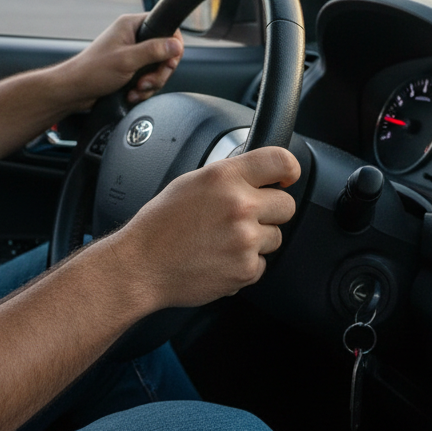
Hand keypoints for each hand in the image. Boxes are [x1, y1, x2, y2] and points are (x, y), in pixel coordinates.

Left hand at [59, 13, 182, 110]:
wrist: (75, 91)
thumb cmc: (93, 71)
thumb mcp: (127, 60)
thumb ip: (153, 51)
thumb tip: (176, 45)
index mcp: (131, 25)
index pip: (164, 25)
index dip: (172, 45)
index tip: (169, 61)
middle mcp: (133, 36)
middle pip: (164, 51)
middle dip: (159, 71)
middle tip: (148, 81)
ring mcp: (132, 53)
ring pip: (157, 68)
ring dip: (150, 83)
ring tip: (136, 89)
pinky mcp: (130, 69)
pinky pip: (148, 78)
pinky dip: (143, 89)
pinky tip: (131, 94)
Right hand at [108, 146, 300, 309]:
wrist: (143, 264)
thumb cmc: (161, 224)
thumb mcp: (191, 182)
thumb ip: (229, 176)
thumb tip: (256, 176)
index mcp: (225, 177)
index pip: (281, 161)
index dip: (289, 169)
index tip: (286, 177)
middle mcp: (239, 205)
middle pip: (287, 204)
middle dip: (270, 210)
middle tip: (245, 216)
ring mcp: (245, 240)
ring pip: (275, 236)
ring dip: (257, 239)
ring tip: (224, 239)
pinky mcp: (246, 269)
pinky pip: (262, 263)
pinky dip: (245, 263)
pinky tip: (220, 257)